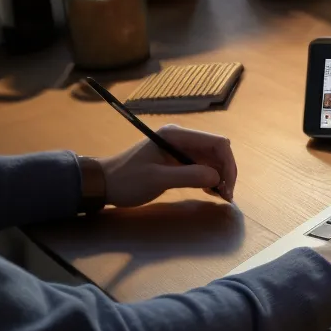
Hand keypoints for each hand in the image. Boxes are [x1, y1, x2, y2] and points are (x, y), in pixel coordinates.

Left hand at [97, 125, 237, 206]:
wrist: (102, 183)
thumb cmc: (126, 180)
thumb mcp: (157, 179)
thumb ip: (188, 176)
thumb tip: (216, 177)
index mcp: (176, 135)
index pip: (216, 143)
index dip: (227, 163)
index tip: (227, 186)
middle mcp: (181, 138)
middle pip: (216, 150)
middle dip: (225, 171)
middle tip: (226, 195)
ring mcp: (179, 149)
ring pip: (211, 159)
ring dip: (219, 176)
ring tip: (221, 196)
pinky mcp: (176, 160)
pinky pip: (201, 166)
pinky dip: (209, 178)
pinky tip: (211, 191)